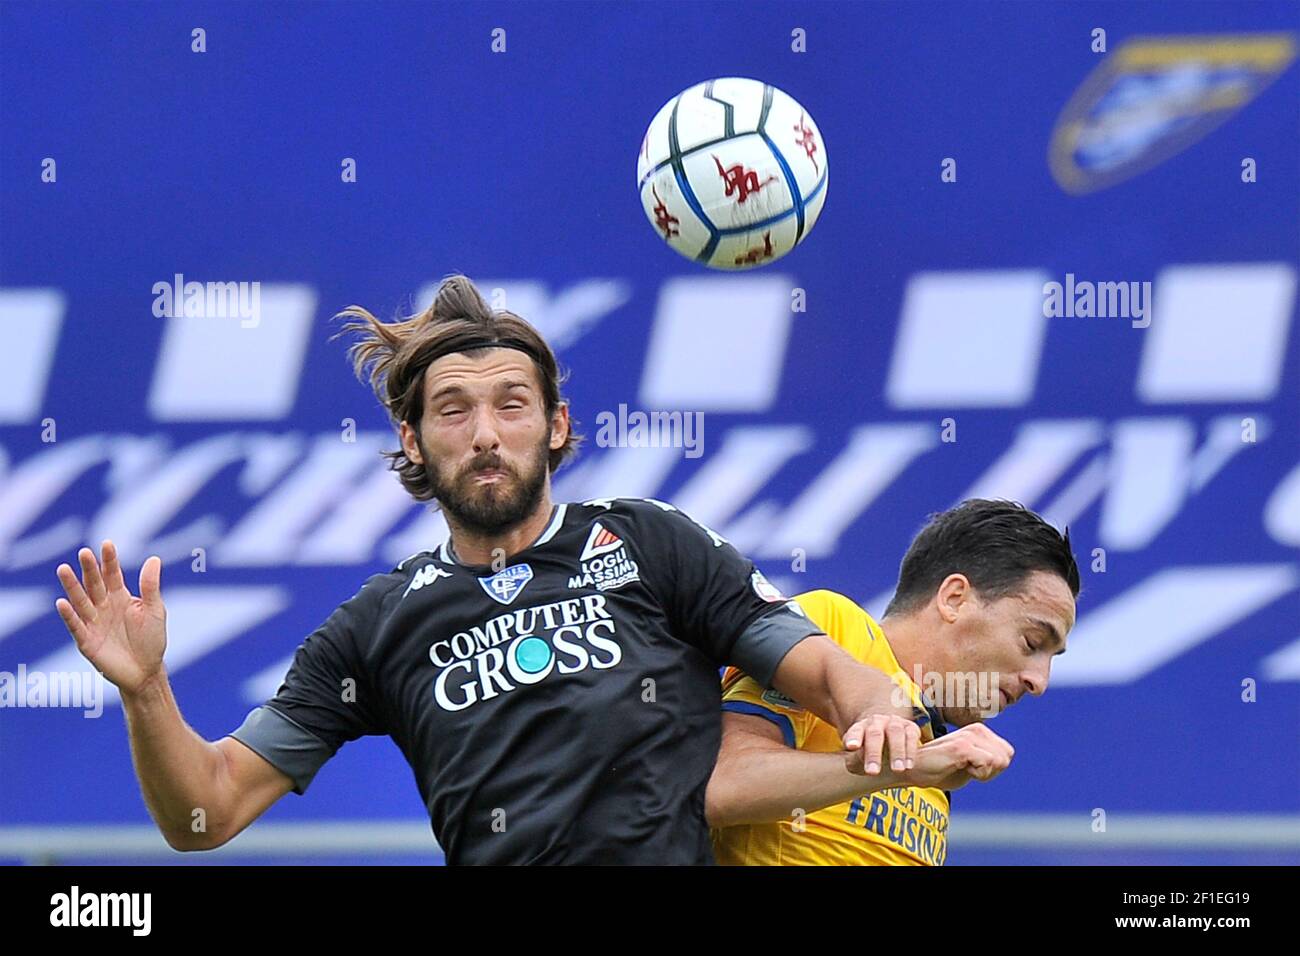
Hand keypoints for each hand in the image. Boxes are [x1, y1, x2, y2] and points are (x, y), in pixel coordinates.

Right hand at [55, 541, 166, 695]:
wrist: (146, 670)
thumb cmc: (152, 639)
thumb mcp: (155, 610)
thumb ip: (151, 586)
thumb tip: (153, 558)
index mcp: (121, 597)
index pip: (112, 574)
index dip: (109, 560)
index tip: (106, 543)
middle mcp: (104, 607)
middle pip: (94, 584)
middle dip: (89, 569)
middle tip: (84, 552)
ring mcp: (94, 623)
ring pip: (81, 601)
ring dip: (72, 587)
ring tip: (63, 569)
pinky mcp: (87, 641)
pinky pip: (76, 626)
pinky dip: (69, 615)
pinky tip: (62, 602)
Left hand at [843, 713, 920, 775]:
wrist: (888, 736)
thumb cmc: (868, 751)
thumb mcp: (856, 756)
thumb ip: (853, 760)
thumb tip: (859, 762)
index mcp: (860, 727)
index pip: (855, 732)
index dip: (853, 738)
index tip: (851, 747)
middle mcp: (877, 722)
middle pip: (874, 733)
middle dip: (873, 752)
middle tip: (872, 772)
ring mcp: (894, 723)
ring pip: (895, 732)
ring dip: (896, 751)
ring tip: (897, 770)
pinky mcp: (910, 727)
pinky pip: (911, 736)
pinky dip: (910, 751)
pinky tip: (908, 766)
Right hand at [897, 723, 1013, 790]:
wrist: (915, 771)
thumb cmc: (941, 770)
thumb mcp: (970, 764)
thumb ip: (989, 760)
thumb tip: (1006, 758)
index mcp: (979, 731)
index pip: (1007, 753)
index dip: (994, 769)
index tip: (973, 768)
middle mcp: (976, 729)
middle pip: (1006, 758)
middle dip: (991, 771)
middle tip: (968, 770)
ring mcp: (969, 736)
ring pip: (999, 761)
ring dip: (983, 773)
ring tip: (963, 768)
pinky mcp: (962, 746)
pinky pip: (987, 764)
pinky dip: (978, 774)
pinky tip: (960, 769)